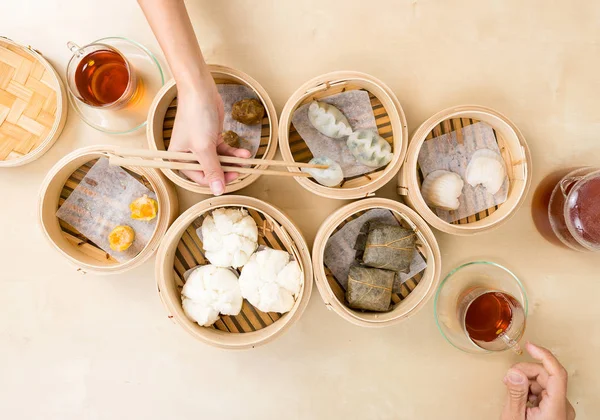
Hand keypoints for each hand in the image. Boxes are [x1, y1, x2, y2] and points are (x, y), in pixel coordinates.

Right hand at [168, 77, 250, 195]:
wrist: (200, 90)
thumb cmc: (195, 116)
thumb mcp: (204, 147)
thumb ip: (212, 170)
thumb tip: (218, 191)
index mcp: (179, 158)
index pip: (200, 178)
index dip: (216, 180)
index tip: (232, 178)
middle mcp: (188, 154)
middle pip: (211, 171)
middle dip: (226, 170)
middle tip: (240, 171)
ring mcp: (201, 146)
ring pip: (220, 161)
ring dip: (233, 161)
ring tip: (245, 160)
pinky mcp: (211, 138)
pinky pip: (224, 150)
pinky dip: (234, 152)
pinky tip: (244, 153)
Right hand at [501, 342, 574, 419]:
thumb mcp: (513, 417)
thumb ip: (515, 392)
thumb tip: (515, 371)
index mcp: (556, 408)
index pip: (556, 373)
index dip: (543, 355)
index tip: (530, 346)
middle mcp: (563, 408)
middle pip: (545, 376)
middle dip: (525, 373)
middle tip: (508, 380)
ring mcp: (561, 410)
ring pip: (543, 383)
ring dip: (525, 383)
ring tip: (513, 395)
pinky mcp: (556, 412)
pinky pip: (543, 392)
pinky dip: (530, 391)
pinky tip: (520, 400)